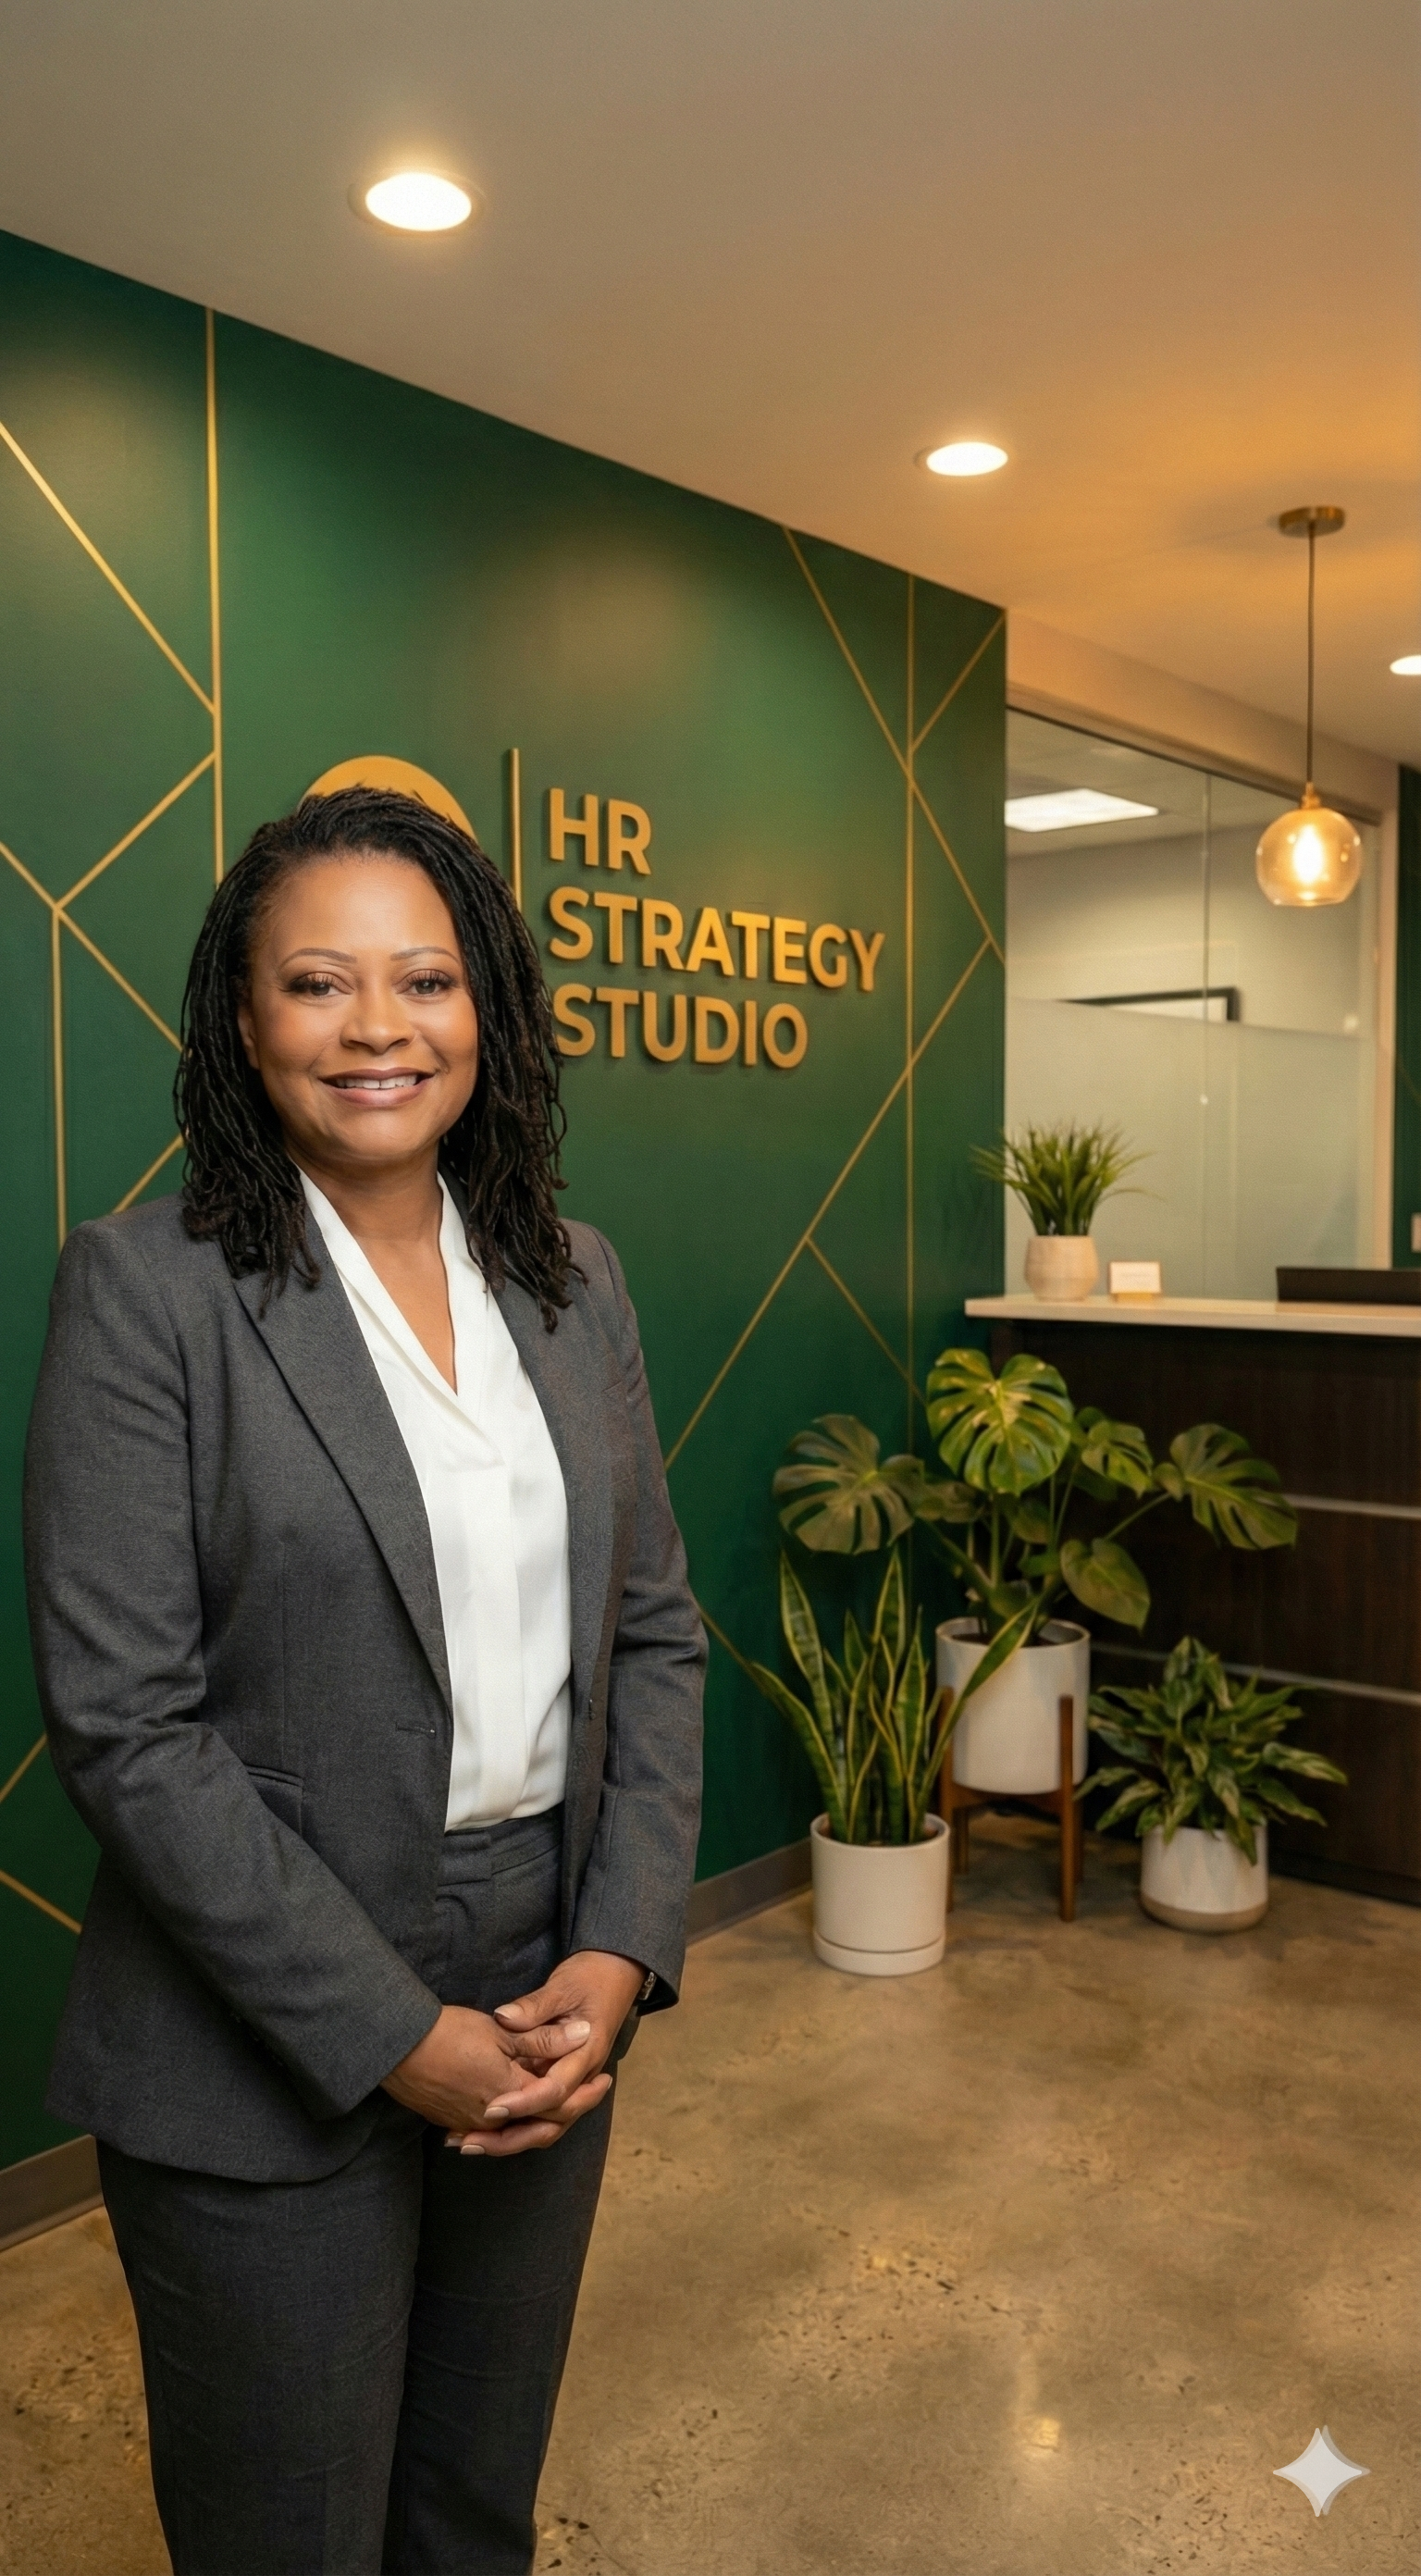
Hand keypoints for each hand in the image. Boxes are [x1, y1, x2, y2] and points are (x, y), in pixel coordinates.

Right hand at [381, 2003, 596, 2155]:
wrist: (395, 2048)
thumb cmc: (448, 2033)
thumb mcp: (502, 2031)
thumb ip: (544, 2039)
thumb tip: (585, 2034)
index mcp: (510, 2095)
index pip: (559, 2104)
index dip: (586, 2094)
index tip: (605, 2080)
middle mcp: (492, 2119)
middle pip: (541, 2127)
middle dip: (570, 2111)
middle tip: (592, 2093)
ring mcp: (469, 2123)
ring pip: (516, 2132)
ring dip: (540, 2120)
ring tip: (558, 2101)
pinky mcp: (451, 2121)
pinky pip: (490, 2130)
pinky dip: (511, 2123)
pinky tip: (515, 2107)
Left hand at [446, 1951, 647, 2158]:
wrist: (614, 1975)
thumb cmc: (589, 1978)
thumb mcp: (562, 1987)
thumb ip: (534, 2006)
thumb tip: (503, 2017)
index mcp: (586, 2054)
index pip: (555, 2090)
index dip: (523, 2102)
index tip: (491, 2108)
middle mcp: (582, 2077)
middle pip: (551, 2122)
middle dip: (511, 2137)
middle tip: (470, 2142)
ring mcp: (572, 2082)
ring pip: (545, 2125)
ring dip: (508, 2139)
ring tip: (467, 2143)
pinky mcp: (559, 2080)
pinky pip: (539, 2113)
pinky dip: (513, 2125)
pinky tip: (480, 2129)